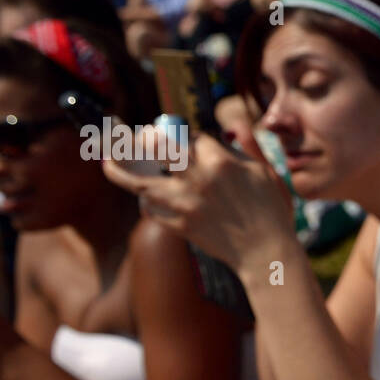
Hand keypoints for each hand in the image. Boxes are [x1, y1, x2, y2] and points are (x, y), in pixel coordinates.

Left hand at [102, 125, 294, 277]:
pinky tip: (144, 197)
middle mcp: (198, 178)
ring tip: (107, 161)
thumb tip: (230, 126)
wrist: (266, 254)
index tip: (179, 137)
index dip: (182, 134)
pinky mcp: (181, 226)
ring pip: (140, 181)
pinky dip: (146, 202)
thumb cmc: (272, 212)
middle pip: (156, 148)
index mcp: (221, 161)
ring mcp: (186, 204)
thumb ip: (248, 145)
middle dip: (142, 140)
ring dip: (120, 170)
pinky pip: (152, 210)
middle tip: (136, 140)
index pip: (190, 136)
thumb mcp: (267, 171)